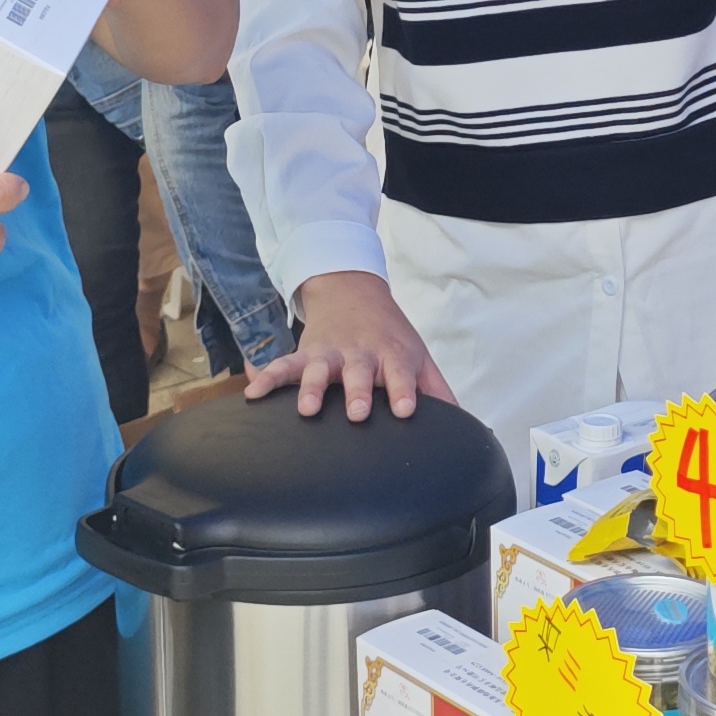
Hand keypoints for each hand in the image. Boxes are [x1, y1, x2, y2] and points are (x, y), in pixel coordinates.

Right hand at [246, 269, 455, 421]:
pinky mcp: (305, 353)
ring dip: (311, 388)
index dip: (404, 391)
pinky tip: (252, 394)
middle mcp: (360, 355)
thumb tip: (463, 425)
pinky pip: (282, 365)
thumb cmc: (390, 334)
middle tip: (356, 413)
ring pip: (318, 370)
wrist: (353, 290)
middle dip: (357, 392)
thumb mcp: (417, 356)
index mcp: (392, 356)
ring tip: (307, 408)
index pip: (402, 375)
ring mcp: (329, 354)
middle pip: (359, 374)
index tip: (406, 410)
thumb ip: (437, 390)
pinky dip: (267, 377)